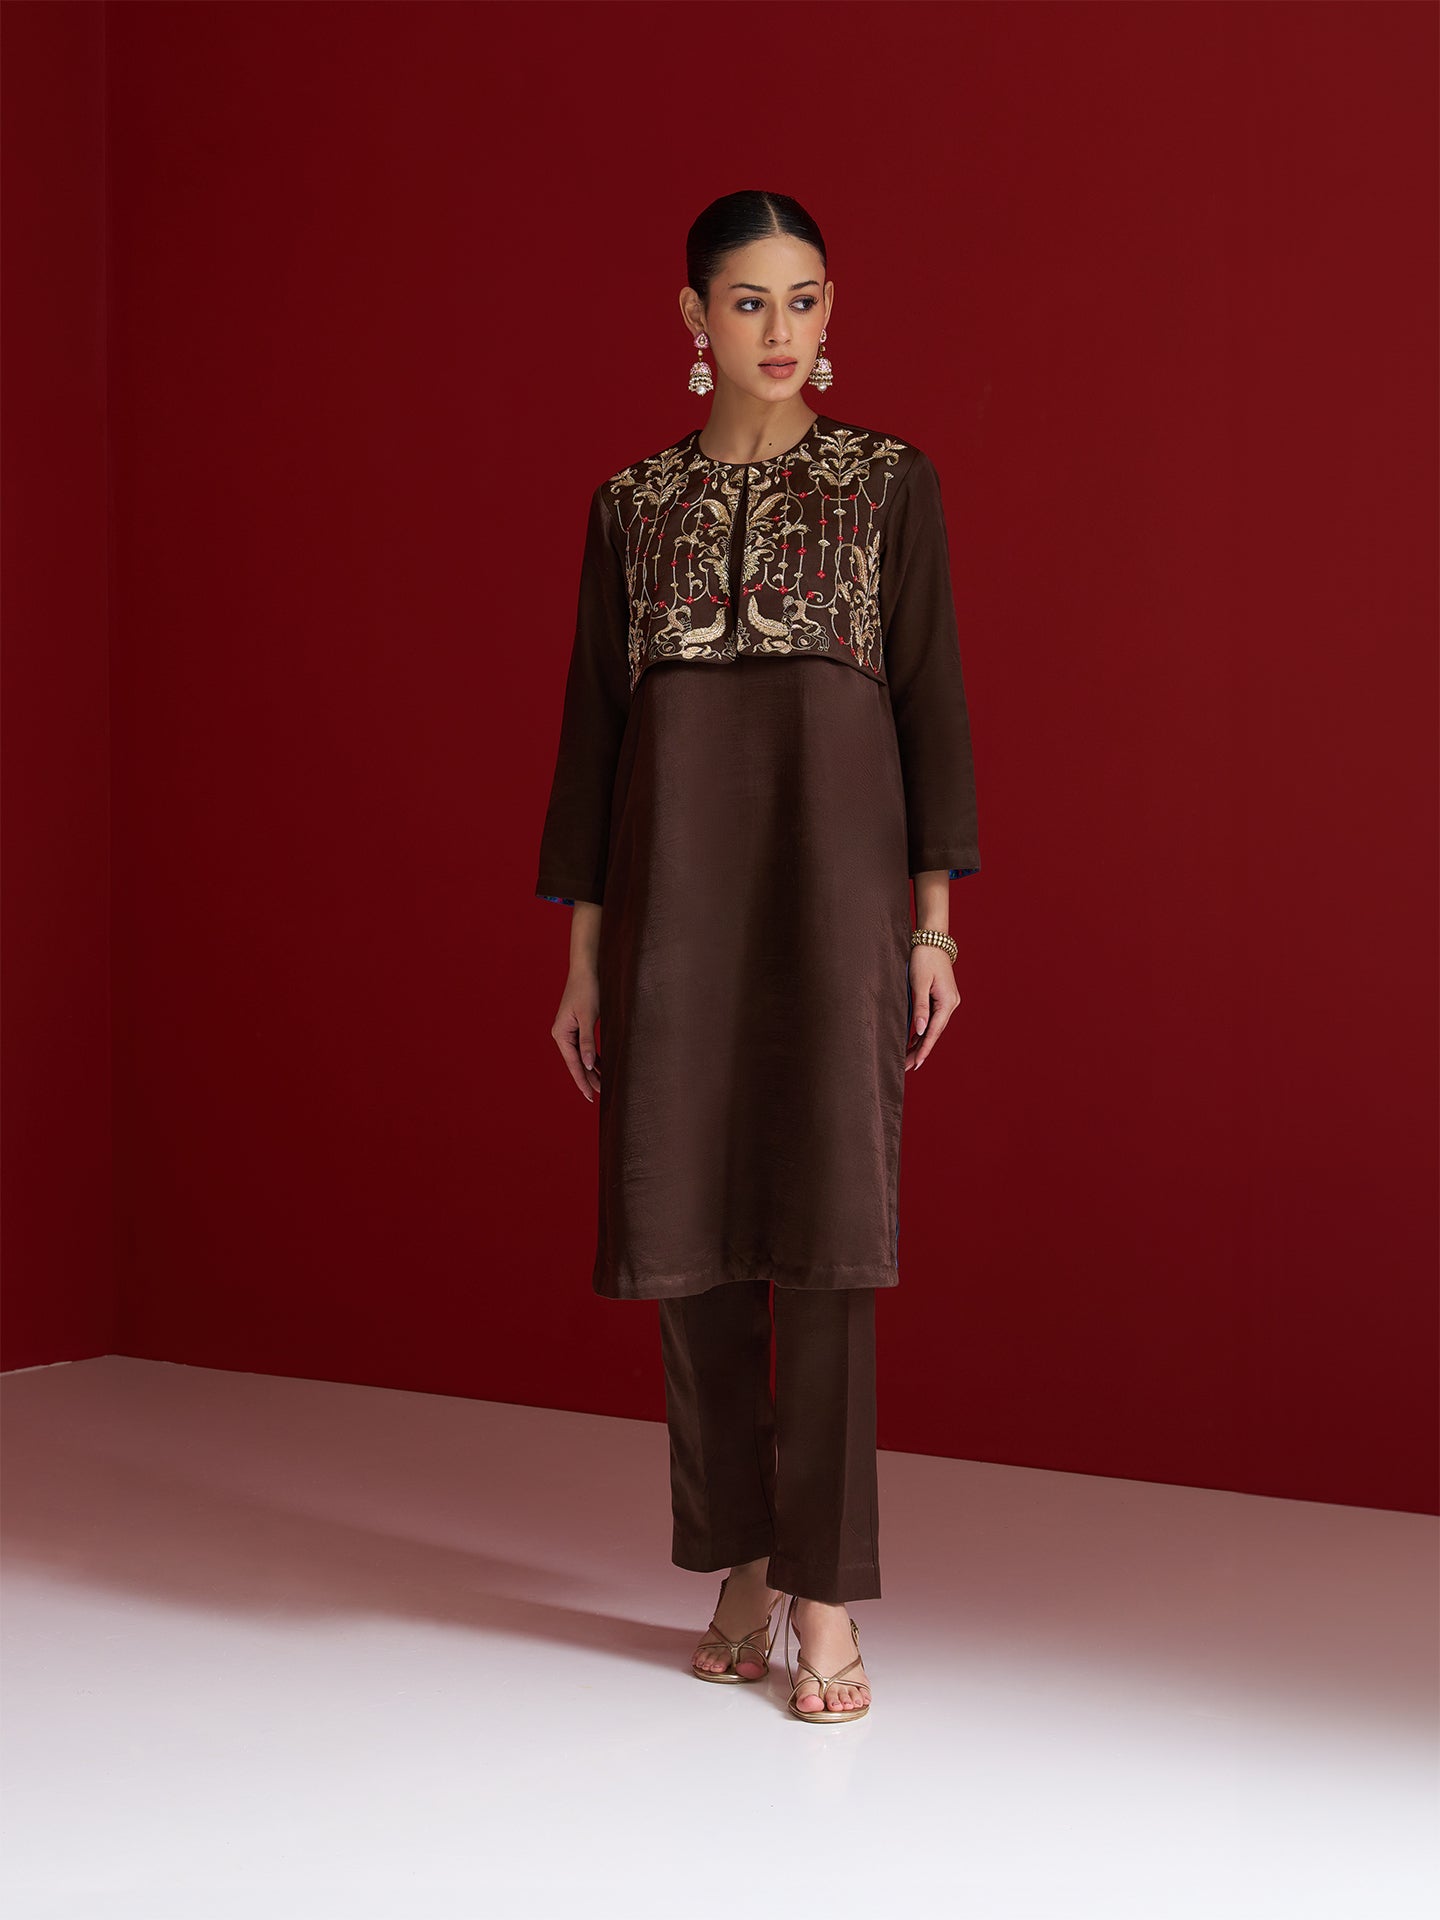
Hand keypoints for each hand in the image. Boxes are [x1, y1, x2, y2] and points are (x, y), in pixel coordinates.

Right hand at [551, 970, 601, 1102]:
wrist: (586, 969)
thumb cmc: (587, 990)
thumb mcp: (589, 1017)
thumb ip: (588, 1042)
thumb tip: (588, 1065)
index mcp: (561, 1034)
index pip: (573, 1063)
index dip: (582, 1081)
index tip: (590, 1096)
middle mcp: (562, 1034)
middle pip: (576, 1062)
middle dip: (588, 1078)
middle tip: (601, 1094)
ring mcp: (569, 1031)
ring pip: (581, 1056)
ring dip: (591, 1069)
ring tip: (603, 1084)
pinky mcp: (577, 1026)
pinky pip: (584, 1047)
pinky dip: (593, 1057)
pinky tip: (601, 1067)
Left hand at [905, 946, 959, 1070]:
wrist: (932, 940)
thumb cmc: (924, 959)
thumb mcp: (919, 983)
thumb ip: (920, 1007)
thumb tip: (921, 1031)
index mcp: (947, 1002)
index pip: (934, 1032)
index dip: (924, 1050)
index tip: (915, 1064)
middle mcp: (951, 1004)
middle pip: (934, 1032)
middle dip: (920, 1050)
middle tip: (905, 1066)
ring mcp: (948, 1002)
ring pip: (933, 1027)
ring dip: (921, 1042)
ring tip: (907, 1058)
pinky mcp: (942, 998)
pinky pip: (933, 1019)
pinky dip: (923, 1030)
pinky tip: (914, 1041)